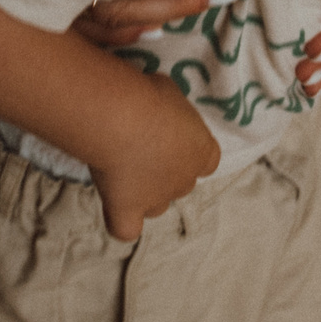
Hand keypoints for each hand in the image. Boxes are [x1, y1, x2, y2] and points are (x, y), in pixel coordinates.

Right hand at [91, 74, 222, 240]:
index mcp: (203, 151)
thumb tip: (158, 112)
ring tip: (124, 170)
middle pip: (180, 183)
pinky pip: (126, 228)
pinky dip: (122, 222)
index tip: (170, 137)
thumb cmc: (150, 96)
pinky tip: (114, 207)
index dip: (188, 152)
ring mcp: (157, 199)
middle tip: (140, 147)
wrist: (122, 118)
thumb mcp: (169, 93)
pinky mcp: (127, 210)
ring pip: (157, 206)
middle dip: (165, 170)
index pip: (206, 161)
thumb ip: (170, 112)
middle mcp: (185, 180)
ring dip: (146, 194)